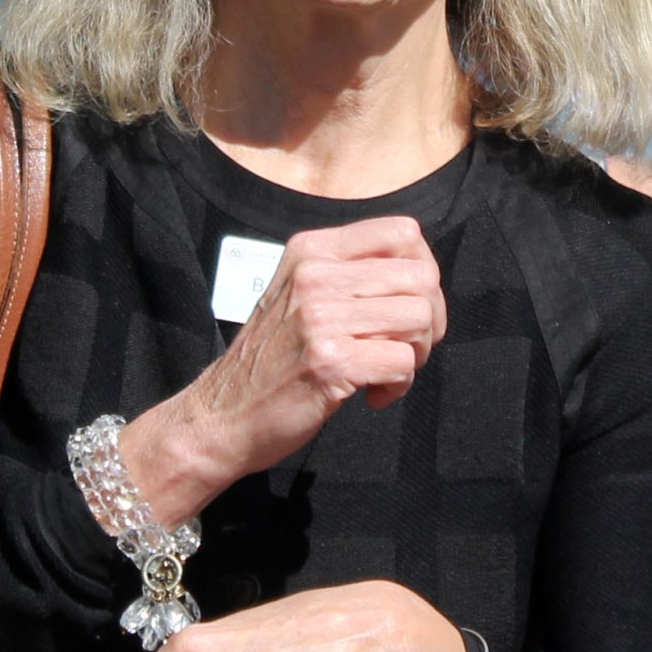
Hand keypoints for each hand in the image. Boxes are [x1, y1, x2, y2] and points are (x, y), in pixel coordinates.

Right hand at [118, 219, 447, 525]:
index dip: (424, 272)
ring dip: (416, 354)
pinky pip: (404, 362)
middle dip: (430, 320)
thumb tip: (423, 273)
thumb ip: (351, 274)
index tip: (408, 306)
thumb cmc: (273, 360)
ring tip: (385, 371)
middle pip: (422, 277)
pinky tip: (372, 395)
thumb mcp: (300, 294)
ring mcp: (319, 318)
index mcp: (311, 251)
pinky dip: (399, 385)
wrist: (221, 417)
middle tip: (405, 348)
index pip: (403, 234)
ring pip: (419, 317)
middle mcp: (314, 276)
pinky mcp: (329, 362)